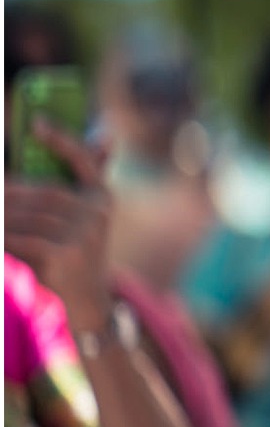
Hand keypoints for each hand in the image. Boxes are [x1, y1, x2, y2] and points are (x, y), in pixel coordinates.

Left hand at [4, 120, 114, 331]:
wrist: (86, 303)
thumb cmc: (73, 251)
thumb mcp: (79, 218)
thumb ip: (77, 180)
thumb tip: (102, 134)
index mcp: (101, 198)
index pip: (83, 160)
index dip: (62, 140)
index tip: (37, 123)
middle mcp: (97, 214)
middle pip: (42, 193)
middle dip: (8, 192)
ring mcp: (84, 236)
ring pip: (27, 216)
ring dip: (3, 217)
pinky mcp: (65, 254)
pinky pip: (21, 238)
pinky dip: (4, 237)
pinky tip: (0, 238)